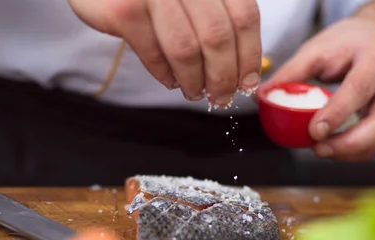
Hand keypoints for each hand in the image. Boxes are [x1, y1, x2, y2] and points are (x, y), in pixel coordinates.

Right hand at [66, 0, 261, 106]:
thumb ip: (213, 13)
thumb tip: (239, 64)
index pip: (244, 15)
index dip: (249, 55)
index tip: (247, 81)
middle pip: (218, 37)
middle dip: (223, 76)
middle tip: (221, 97)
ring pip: (187, 49)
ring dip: (194, 80)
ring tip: (194, 91)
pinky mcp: (125, 9)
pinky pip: (153, 53)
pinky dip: (164, 74)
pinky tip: (169, 79)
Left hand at [267, 1, 374, 160]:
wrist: (374, 38)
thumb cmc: (346, 44)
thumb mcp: (316, 49)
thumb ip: (290, 73)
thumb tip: (262, 96)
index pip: (360, 89)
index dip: (337, 113)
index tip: (314, 130)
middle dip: (349, 143)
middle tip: (318, 149)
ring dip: (349, 152)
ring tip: (320, 149)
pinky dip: (352, 152)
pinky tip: (330, 148)